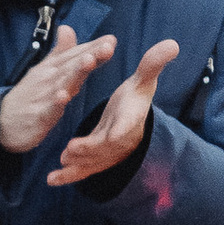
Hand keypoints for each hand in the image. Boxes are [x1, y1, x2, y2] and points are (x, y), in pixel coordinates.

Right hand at [0, 21, 114, 159]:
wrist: (1, 120)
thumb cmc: (28, 95)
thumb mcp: (44, 70)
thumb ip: (60, 51)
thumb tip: (68, 28)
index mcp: (53, 69)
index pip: (75, 55)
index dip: (93, 47)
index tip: (111, 39)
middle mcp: (49, 79)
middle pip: (72, 65)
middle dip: (90, 54)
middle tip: (107, 46)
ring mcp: (43, 96)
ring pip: (62, 83)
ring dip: (76, 71)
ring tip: (89, 61)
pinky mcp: (38, 115)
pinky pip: (48, 109)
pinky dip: (55, 102)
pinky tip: (63, 96)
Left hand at [45, 39, 176, 188]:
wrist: (133, 121)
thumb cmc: (135, 98)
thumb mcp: (144, 80)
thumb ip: (153, 64)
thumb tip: (172, 44)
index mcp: (131, 117)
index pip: (128, 124)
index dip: (122, 128)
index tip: (114, 134)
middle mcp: (119, 138)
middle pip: (106, 146)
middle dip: (91, 149)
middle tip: (72, 149)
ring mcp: (107, 152)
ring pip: (92, 161)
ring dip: (77, 164)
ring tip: (61, 163)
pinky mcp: (95, 160)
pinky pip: (81, 170)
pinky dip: (67, 176)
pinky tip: (51, 180)